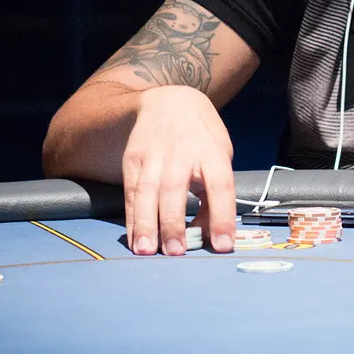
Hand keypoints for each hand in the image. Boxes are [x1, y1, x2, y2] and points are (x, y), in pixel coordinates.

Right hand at [121, 87, 235, 255]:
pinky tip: (135, 241)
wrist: (168, 100)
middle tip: (176, 252)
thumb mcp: (220, 155)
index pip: (220, 185)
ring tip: (147, 251)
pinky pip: (130, 193)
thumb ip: (215, 194)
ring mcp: (153, 155)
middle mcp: (181, 152)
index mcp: (211, 151)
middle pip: (175, 188)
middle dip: (174, 222)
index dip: (222, 216)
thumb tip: (207, 235)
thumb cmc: (201, 136)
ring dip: (146, 224)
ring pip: (147, 192)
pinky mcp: (132, 160)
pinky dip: (132, 219)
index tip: (223, 245)